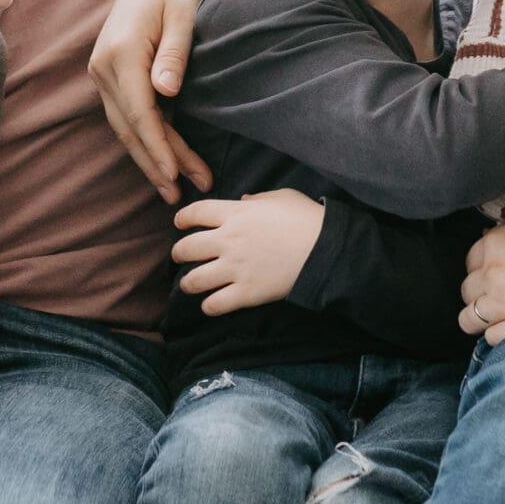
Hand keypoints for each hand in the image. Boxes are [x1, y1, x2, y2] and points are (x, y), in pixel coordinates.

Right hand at [89, 0, 212, 202]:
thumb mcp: (184, 11)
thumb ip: (176, 51)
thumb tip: (166, 92)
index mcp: (121, 52)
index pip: (139, 113)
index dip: (158, 148)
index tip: (175, 176)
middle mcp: (103, 66)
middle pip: (129, 128)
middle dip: (157, 164)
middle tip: (183, 195)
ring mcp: (103, 72)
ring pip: (125, 127)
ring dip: (150, 158)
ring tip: (176, 188)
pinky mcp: (111, 75)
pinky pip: (126, 116)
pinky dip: (144, 140)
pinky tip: (162, 161)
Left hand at [171, 189, 322, 314]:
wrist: (326, 249)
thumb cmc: (307, 219)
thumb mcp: (282, 197)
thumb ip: (257, 199)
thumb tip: (243, 201)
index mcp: (235, 214)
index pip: (195, 212)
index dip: (183, 218)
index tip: (180, 223)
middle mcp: (228, 240)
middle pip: (186, 248)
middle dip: (178, 253)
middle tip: (180, 256)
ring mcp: (236, 268)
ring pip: (194, 280)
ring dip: (187, 283)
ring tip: (189, 284)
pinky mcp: (247, 293)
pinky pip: (215, 304)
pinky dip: (208, 306)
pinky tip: (210, 304)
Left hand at [459, 224, 504, 343]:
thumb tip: (488, 238)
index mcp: (497, 242)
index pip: (470, 261)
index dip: (483, 269)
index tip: (496, 274)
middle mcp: (496, 273)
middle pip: (468, 291)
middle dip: (481, 294)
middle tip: (501, 297)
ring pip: (471, 319)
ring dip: (484, 319)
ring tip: (503, 317)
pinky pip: (492, 339)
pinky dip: (501, 335)